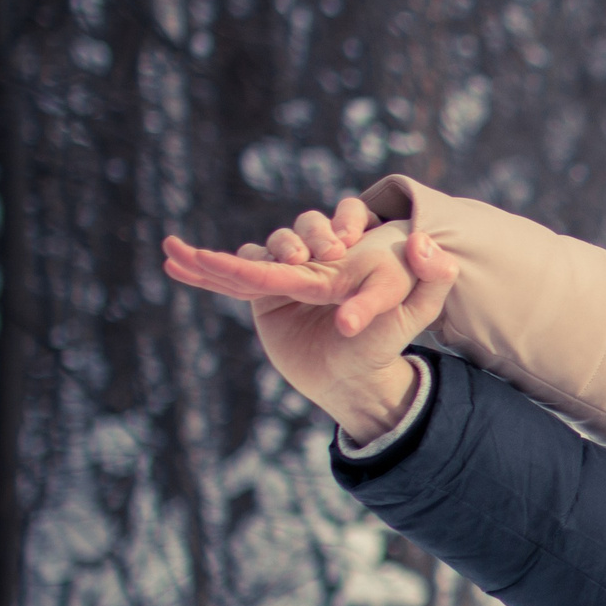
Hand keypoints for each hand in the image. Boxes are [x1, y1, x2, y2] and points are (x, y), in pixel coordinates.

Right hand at [161, 203, 420, 336]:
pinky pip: (229, 278)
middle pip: (293, 235)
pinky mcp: (262, 297)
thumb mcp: (418, 311)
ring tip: (190, 253)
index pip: (338, 226)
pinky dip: (200, 268)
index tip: (344, 245)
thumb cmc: (387, 344)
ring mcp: (285, 277)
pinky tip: (172, 258)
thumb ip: (433, 278)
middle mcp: (315, 261)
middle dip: (293, 242)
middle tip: (305, 263)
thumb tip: (425, 243)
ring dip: (225, 254)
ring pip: (255, 255)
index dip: (336, 226)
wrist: (357, 379)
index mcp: (350, 258)